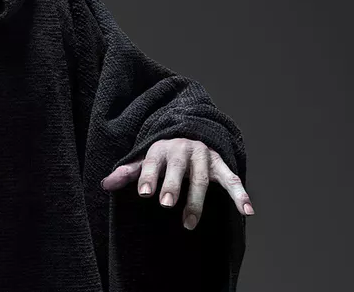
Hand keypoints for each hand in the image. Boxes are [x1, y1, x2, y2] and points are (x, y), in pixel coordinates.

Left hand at [100, 138, 253, 229]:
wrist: (191, 130)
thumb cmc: (164, 154)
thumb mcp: (144, 158)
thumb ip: (128, 172)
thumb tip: (106, 184)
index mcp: (161, 148)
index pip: (153, 162)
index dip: (149, 177)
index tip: (144, 193)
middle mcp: (183, 150)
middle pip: (179, 169)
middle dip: (173, 186)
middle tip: (166, 205)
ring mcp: (204, 157)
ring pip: (202, 179)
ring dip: (197, 200)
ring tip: (189, 223)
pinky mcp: (220, 164)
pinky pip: (232, 179)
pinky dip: (240, 194)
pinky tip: (247, 211)